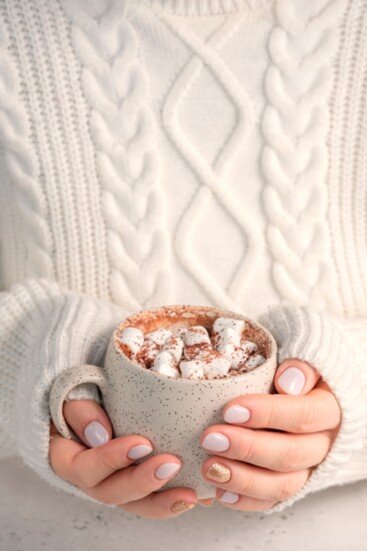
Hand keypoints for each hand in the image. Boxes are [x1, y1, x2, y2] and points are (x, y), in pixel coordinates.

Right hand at [49, 399, 196, 518]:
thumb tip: (100, 434)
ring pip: (135, 503)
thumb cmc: (81, 395)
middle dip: (143, 482)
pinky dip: (174, 498)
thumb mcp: (72, 394)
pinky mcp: (136, 485)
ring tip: (190, 494)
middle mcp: (90, 478)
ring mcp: (114, 484)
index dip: (111, 460)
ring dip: (162, 501)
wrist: (92, 398)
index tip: (142, 443)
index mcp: (68, 458)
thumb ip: (80, 410)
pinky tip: (198, 496)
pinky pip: (152, 499)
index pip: (84, 468)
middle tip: (172, 464)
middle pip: (112, 492)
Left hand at [200, 358, 340, 510]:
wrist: (302, 392)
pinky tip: (219, 492)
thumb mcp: (304, 358)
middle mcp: (322, 444)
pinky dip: (245, 501)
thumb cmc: (294, 372)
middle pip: (290, 455)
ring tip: (209, 467)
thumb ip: (301, 365)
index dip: (267, 415)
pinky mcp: (290, 484)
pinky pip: (271, 501)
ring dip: (243, 480)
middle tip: (209, 438)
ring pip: (282, 485)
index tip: (230, 410)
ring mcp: (307, 469)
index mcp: (329, 409)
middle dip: (247, 448)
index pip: (303, 415)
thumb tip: (289, 381)